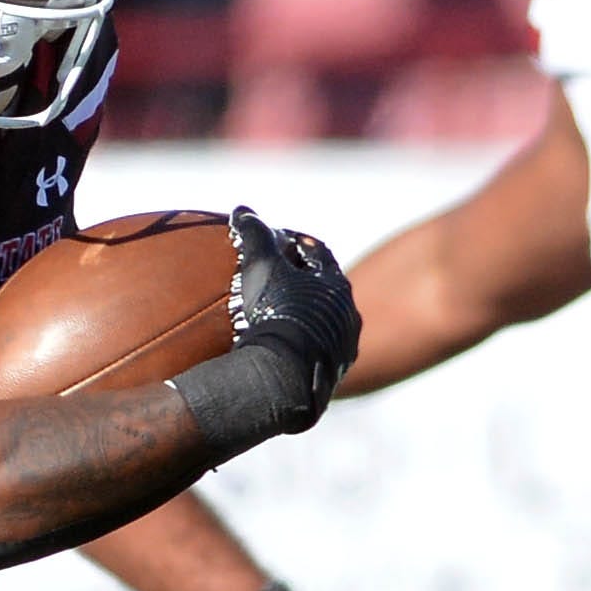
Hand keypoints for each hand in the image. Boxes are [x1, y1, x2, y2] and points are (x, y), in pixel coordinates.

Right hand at [221, 208, 359, 433]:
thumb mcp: (261, 266)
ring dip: (307, 317)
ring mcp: (342, 348)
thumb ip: (254, 234)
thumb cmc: (276, 316)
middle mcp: (347, 314)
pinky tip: (285, 353)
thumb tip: (244, 211)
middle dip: (305, 282)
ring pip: (325, 323)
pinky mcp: (333, 377)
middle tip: (282, 279)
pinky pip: (318, 355)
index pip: (318, 253)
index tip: (280, 241)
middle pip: (326, 289)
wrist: (286, 380)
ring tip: (283, 318)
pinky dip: (304, 348)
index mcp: (335, 283)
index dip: (297, 244)